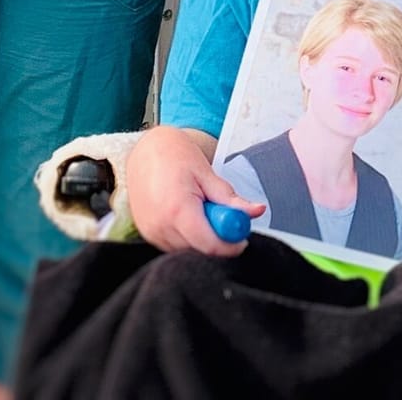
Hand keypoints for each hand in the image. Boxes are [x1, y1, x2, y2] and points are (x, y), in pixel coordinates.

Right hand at [124, 125, 262, 255]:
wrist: (144, 150)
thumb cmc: (174, 156)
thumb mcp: (207, 173)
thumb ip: (231, 198)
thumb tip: (256, 211)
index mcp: (178, 209)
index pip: (210, 245)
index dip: (231, 245)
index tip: (242, 237)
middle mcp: (161, 226)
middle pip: (201, 251)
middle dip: (217, 239)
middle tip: (220, 215)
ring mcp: (152, 233)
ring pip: (189, 251)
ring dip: (202, 238)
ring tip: (199, 209)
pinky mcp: (149, 236)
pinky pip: (176, 247)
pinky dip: (188, 236)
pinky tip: (187, 215)